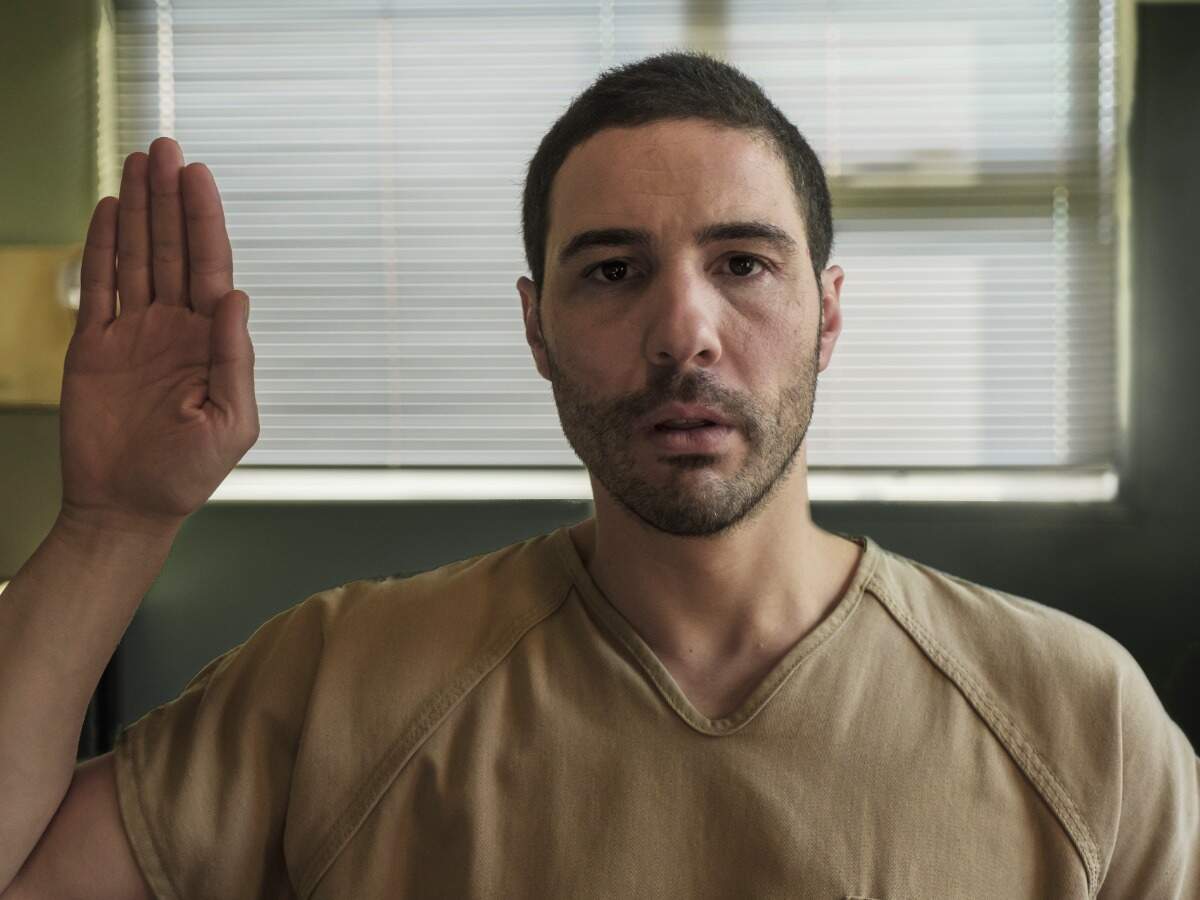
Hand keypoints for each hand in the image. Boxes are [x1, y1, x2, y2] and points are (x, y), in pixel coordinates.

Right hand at [58, 137, 258, 534]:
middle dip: (171, 200)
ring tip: (139, 162)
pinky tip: (110, 212)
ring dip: (139, 211)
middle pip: (174, 250)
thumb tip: (237, 296)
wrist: (127, 507)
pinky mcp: (95, 346)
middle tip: (166, 147)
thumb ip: (233, 357)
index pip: (211, 267)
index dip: (204, 221)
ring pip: (137, 258)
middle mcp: (176, 328)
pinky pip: (100, 287)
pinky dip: (102, 249)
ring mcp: (135, 334)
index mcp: (212, 342)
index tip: (198, 176)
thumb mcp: (230, 420)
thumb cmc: (187, 474)